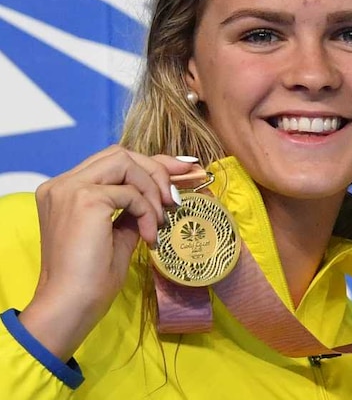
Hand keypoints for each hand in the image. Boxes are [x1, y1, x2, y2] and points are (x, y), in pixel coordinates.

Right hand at [18, 146, 195, 360]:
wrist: (70, 305)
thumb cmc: (91, 278)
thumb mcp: (118, 233)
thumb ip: (133, 208)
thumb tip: (163, 191)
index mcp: (64, 191)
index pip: (112, 161)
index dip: (150, 162)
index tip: (181, 170)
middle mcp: (62, 184)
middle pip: (120, 154)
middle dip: (157, 169)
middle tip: (177, 196)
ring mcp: (70, 189)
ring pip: (126, 163)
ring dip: (152, 189)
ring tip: (160, 220)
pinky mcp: (84, 199)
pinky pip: (131, 193)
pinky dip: (148, 211)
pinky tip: (149, 235)